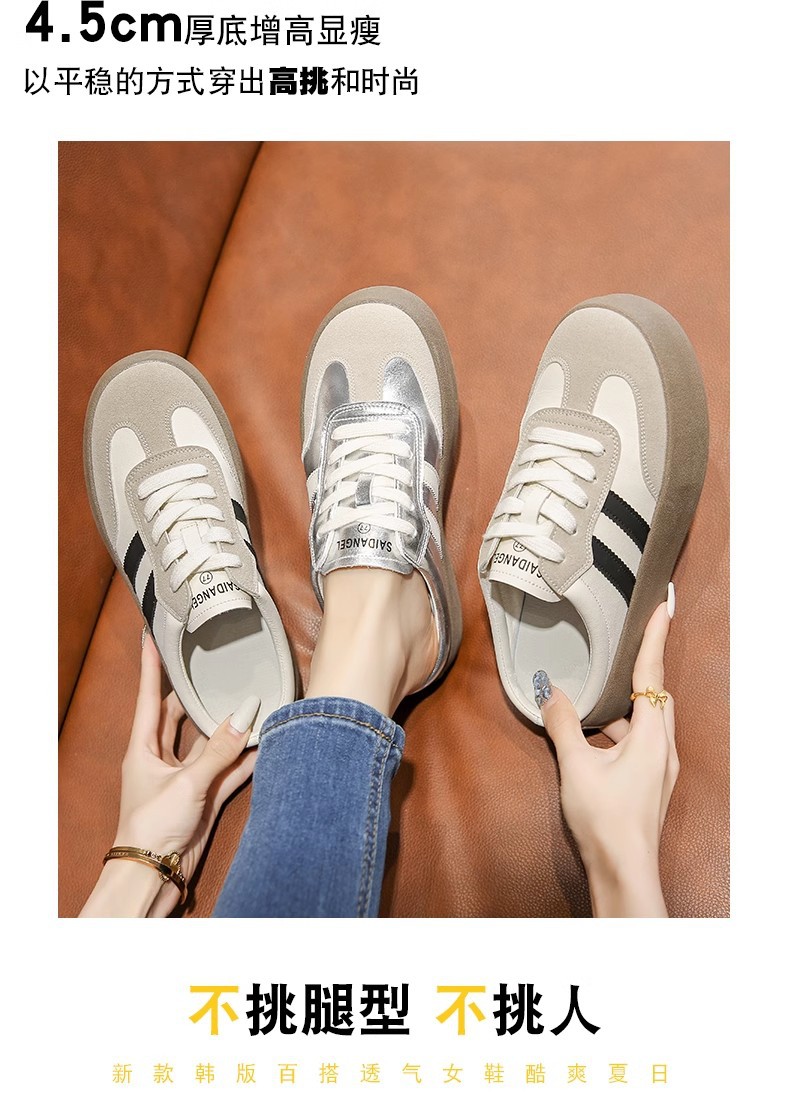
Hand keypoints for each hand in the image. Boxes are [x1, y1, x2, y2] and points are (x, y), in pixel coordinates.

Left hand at [80, 632, 258, 916]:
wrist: (154, 875)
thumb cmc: (151, 826)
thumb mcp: (186, 782)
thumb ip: (219, 749)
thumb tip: (246, 714)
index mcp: (143, 747)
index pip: (148, 695)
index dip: (151, 664)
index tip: (153, 634)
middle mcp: (163, 757)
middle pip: (181, 714)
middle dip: (199, 692)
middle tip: (215, 664)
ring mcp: (185, 776)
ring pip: (210, 741)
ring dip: (229, 726)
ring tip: (252, 699)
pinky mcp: (205, 796)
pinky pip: (229, 769)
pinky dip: (246, 757)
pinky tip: (266, 743)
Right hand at [537, 593, 677, 916]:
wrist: (623, 870)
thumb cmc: (605, 820)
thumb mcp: (576, 766)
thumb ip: (562, 724)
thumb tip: (551, 693)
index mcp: (651, 736)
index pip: (654, 675)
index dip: (655, 639)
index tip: (662, 609)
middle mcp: (663, 748)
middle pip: (656, 696)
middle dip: (641, 671)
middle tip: (631, 645)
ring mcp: (660, 768)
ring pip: (647, 721)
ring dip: (623, 708)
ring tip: (594, 702)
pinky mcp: (651, 783)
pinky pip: (640, 743)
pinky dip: (620, 732)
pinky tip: (593, 740)